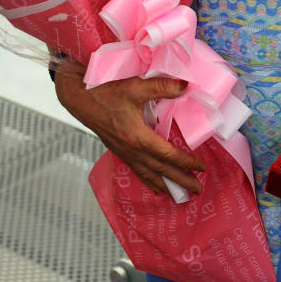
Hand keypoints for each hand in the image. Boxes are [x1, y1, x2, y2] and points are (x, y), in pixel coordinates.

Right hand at [54, 70, 204, 195]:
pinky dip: (148, 180)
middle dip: (180, 180)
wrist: (79, 99)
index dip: (185, 161)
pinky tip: (155, 186)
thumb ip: (161, 87)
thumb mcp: (135, 86)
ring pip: (148, 174)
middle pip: (160, 170)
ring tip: (179, 195)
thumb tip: (185, 85)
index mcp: (138, 137)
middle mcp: (132, 149)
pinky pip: (137, 170)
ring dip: (165, 184)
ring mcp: (124, 152)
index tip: (200, 167)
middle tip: (198, 190)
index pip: (167, 155)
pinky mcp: (118, 149)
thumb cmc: (106, 92)